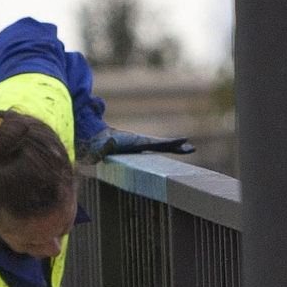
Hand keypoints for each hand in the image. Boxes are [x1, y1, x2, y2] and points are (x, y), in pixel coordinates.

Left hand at [76, 127, 195, 163]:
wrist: (95, 136)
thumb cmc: (97, 145)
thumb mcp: (101, 147)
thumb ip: (106, 146)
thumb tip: (111, 141)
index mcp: (136, 143)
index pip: (156, 144)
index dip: (169, 143)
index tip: (183, 140)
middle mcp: (141, 142)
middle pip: (162, 145)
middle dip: (176, 146)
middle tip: (191, 148)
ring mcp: (142, 144)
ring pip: (161, 146)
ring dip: (175, 148)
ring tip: (189, 148)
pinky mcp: (140, 146)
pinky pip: (156, 149)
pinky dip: (167, 149)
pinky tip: (175, 150)